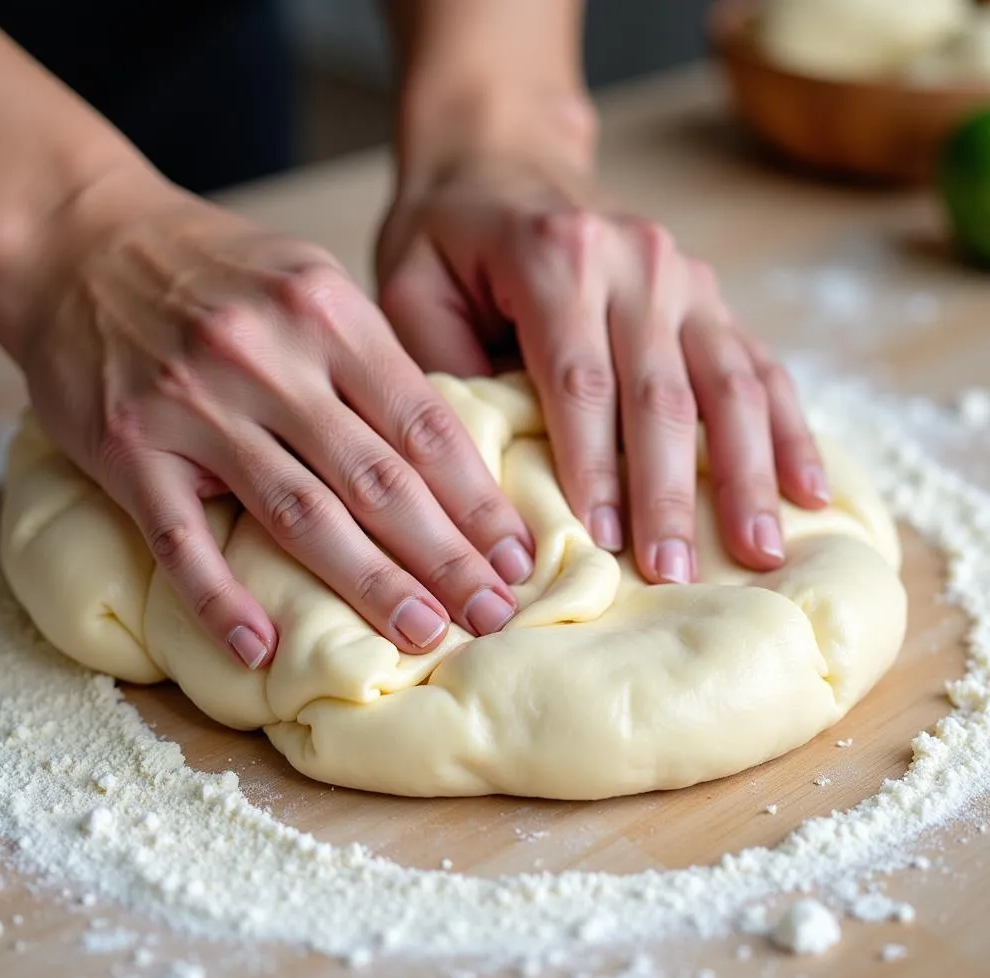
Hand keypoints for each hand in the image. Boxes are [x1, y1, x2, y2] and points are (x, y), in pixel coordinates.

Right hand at [8, 169, 533, 666]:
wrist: (83, 238)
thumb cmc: (217, 269)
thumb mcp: (310, 282)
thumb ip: (373, 359)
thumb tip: (450, 453)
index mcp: (328, 314)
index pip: (423, 425)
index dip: (477, 499)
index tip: (518, 554)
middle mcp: (268, 359)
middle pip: (377, 479)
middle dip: (445, 555)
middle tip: (493, 612)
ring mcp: (194, 406)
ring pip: (299, 513)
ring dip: (367, 583)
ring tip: (422, 633)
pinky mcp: (129, 449)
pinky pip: (179, 537)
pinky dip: (220, 597)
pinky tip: (262, 647)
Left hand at [377, 154, 828, 583]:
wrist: (502, 166)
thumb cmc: (447, 240)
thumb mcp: (410, 289)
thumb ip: (445, 369)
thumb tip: (488, 472)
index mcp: (556, 257)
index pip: (580, 378)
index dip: (594, 464)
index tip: (602, 540)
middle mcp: (636, 260)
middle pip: (661, 393)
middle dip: (671, 491)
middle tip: (675, 573)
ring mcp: (685, 278)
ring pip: (728, 385)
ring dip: (746, 474)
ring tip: (758, 551)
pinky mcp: (710, 300)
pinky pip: (760, 368)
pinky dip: (788, 432)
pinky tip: (806, 492)